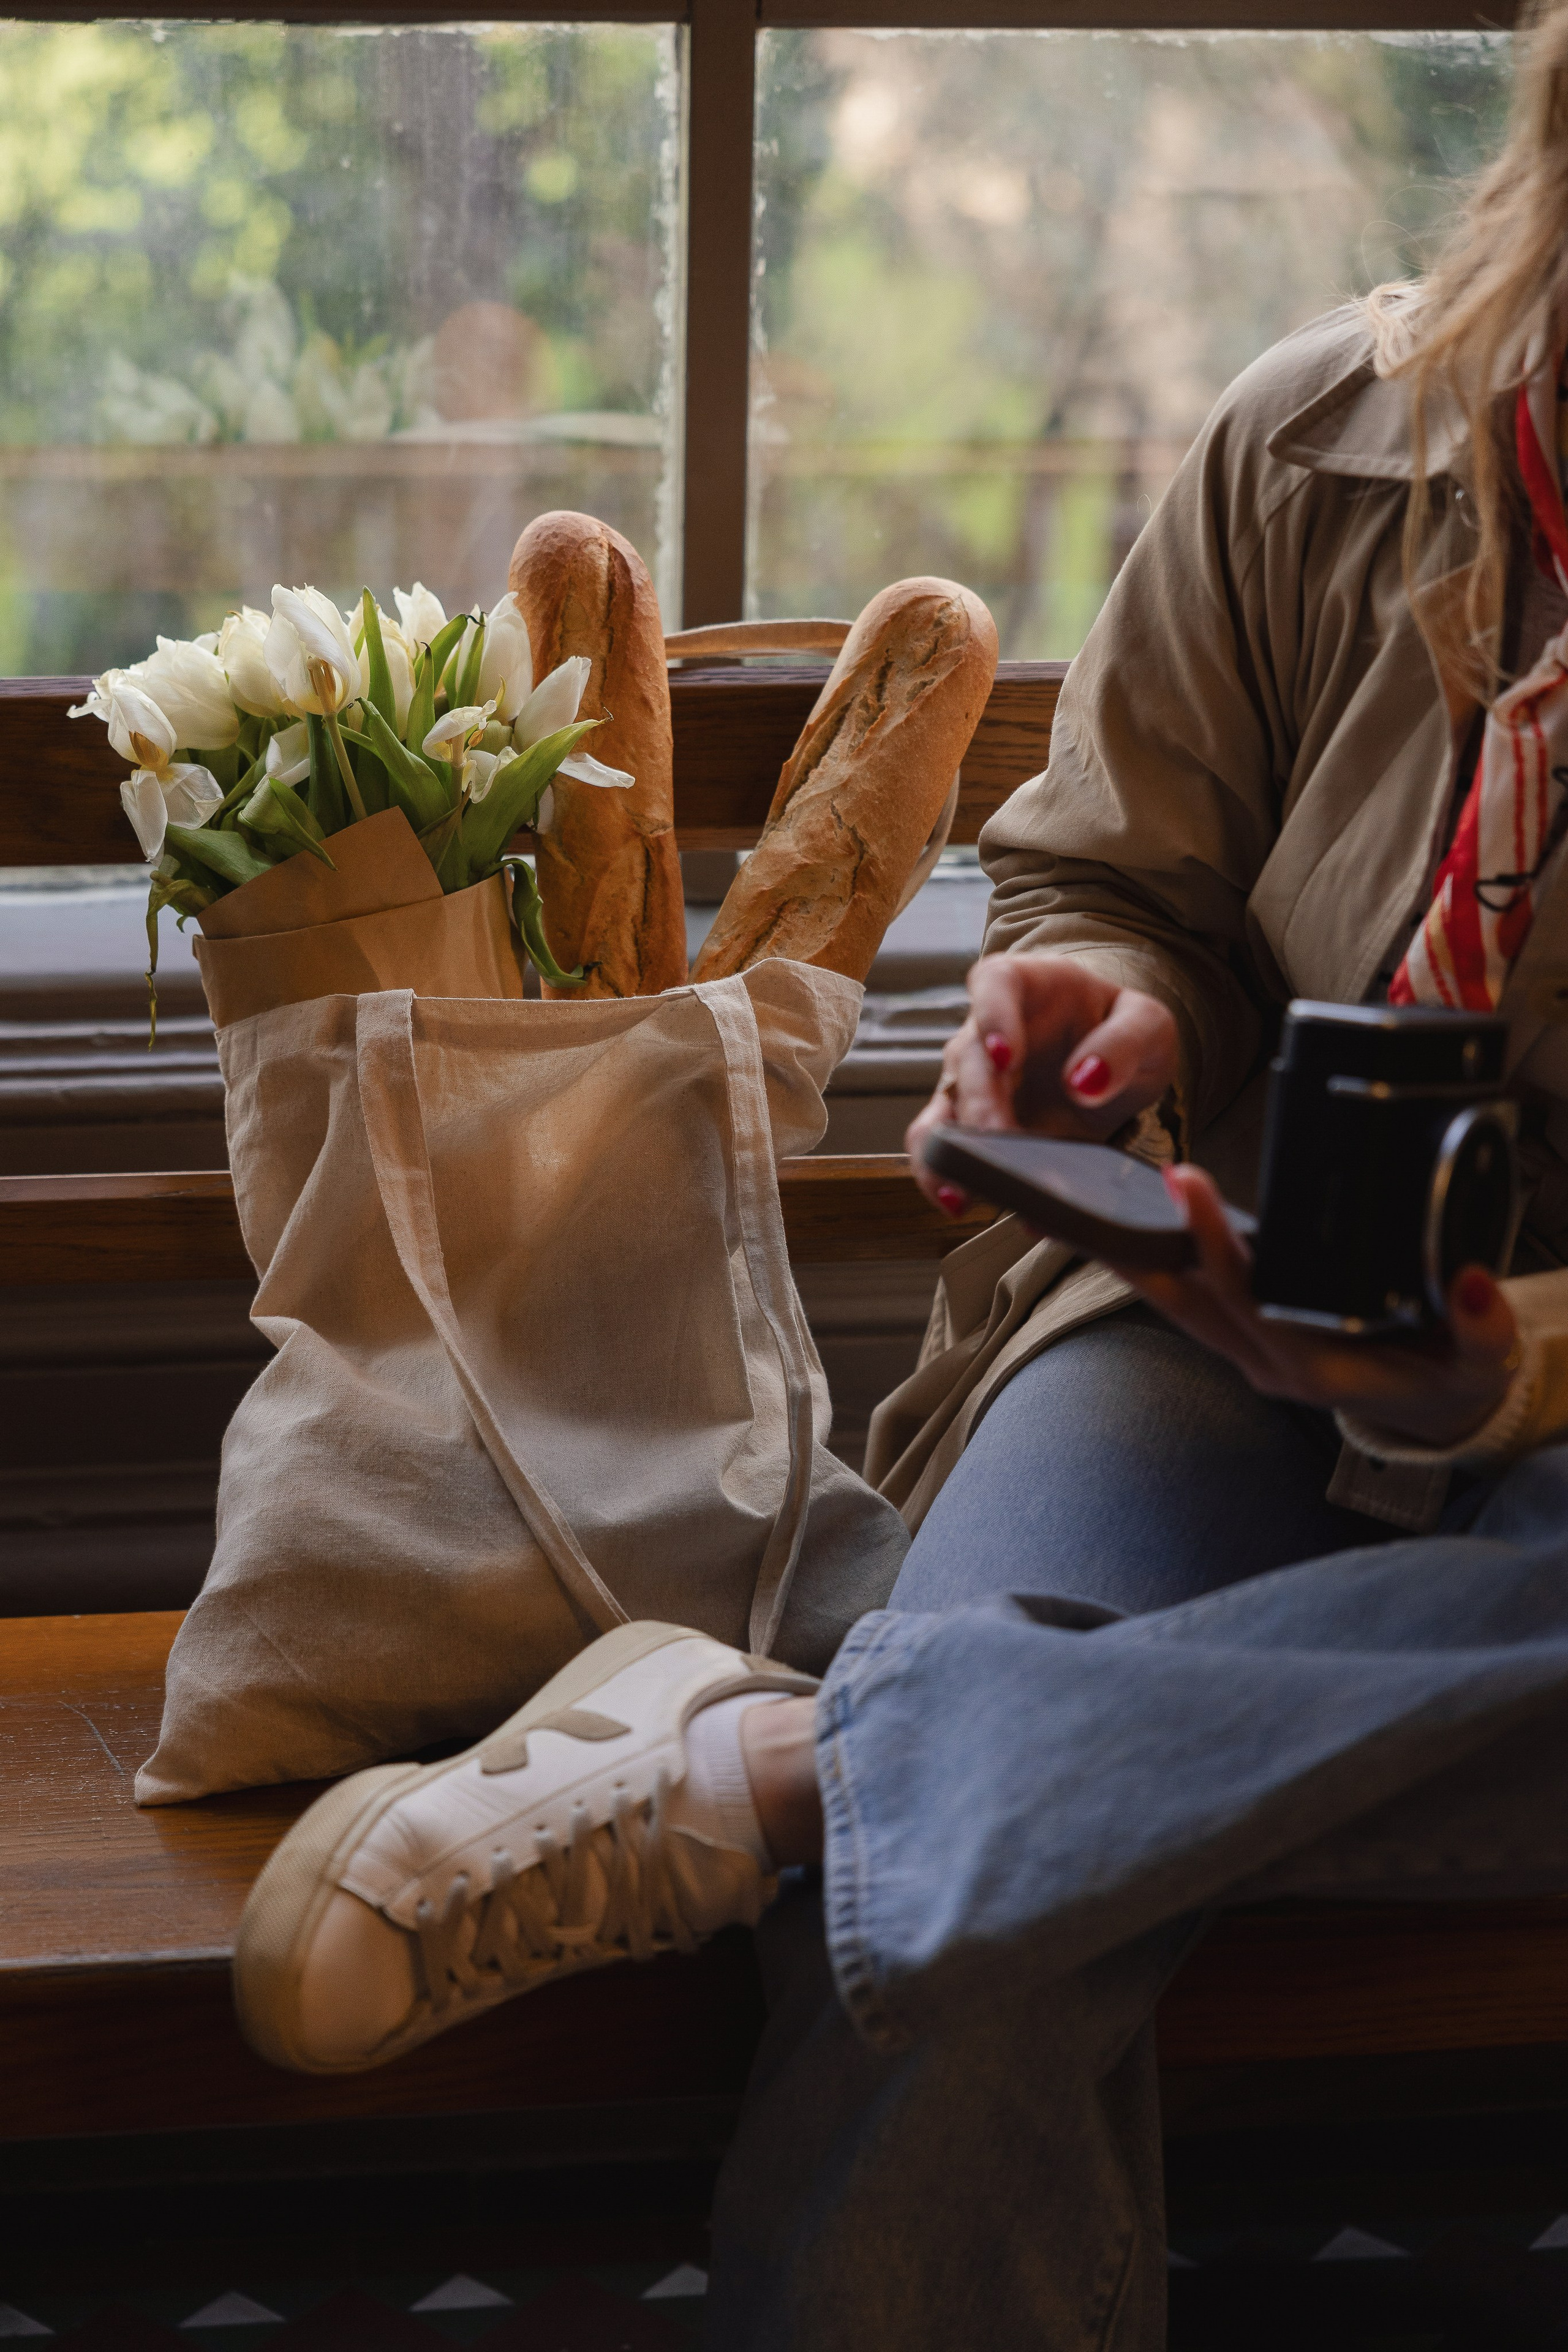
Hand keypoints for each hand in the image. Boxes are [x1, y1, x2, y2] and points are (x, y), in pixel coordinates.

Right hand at [908, 952, 1179, 1212]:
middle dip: (981, 1106)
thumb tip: (1085, 1082)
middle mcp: (984, 1034)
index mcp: (1023, 986)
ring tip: (964, 1188)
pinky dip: (946, 1177)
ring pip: (939, 1114)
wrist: (1113, 1060)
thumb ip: (1125, 1043)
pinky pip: (945, 1152)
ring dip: (945, 1152)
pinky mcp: (975, 1130)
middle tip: (1002, 1141)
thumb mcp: (1149, 1026)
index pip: (993, 985)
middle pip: (968, 1063)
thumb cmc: (1123, 1029)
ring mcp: (973, 1084)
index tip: (1006, 1055)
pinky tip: (962, 1201)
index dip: (992, 1017)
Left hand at [1115, 1163, 1520, 1449]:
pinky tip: (1123, 1225)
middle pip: (1185, 1304)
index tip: (1186, 1181)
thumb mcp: (1481, 1359)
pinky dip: (1155, 1263)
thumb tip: (1471, 1281)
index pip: (1251, 1299)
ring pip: (1176, 1305)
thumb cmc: (1454, 1376)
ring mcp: (1254, 1356)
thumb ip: (1481, 1326)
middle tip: (1078, 1199)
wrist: (1440, 1408)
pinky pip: (1189, 1301)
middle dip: (1132, 1253)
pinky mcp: (1248, 1341)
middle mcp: (1273, 1365)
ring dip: (1127, 1260)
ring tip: (1071, 1208)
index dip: (1215, 1244)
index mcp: (1319, 1367)